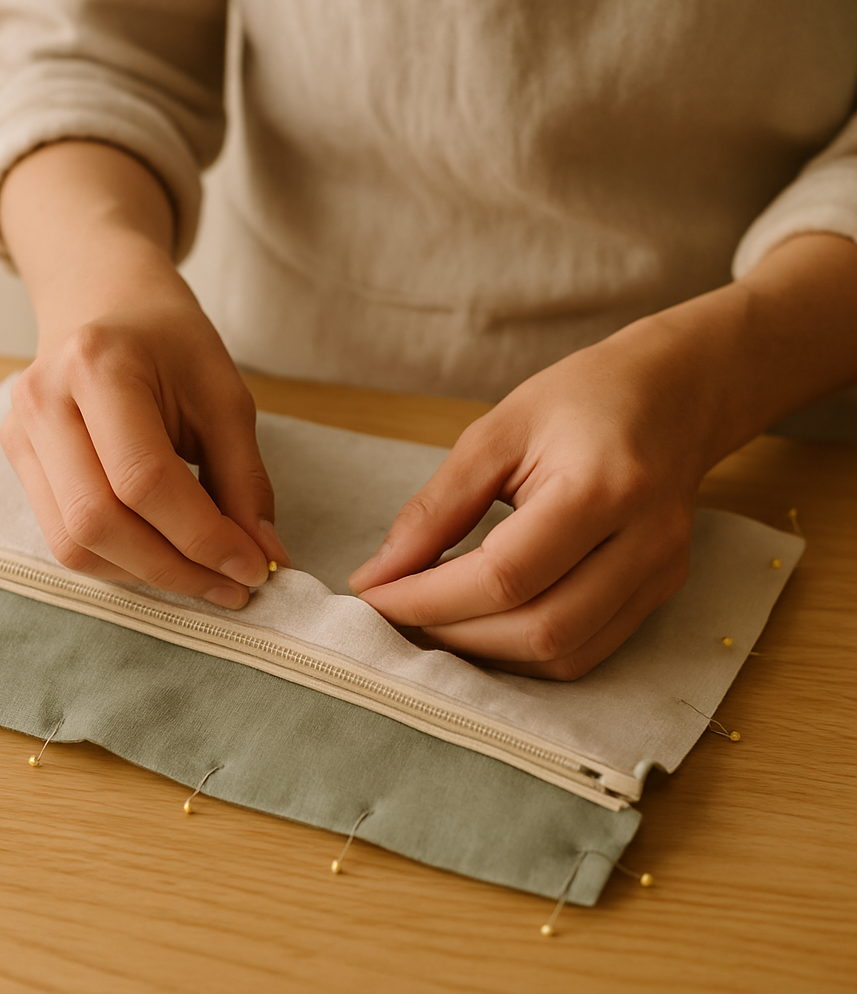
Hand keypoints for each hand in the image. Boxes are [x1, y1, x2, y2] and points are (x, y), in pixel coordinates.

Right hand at [0, 141, 288, 608]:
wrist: (103, 301)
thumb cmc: (171, 342)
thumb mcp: (225, 397)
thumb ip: (244, 480)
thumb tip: (266, 558)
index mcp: (97, 367)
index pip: (145, 480)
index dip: (204, 537)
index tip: (256, 568)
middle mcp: (43, 403)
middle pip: (98, 523)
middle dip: (175, 570)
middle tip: (235, 587)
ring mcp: (20, 435)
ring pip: (74, 544)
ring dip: (149, 576)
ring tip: (207, 577)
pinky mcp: (18, 462)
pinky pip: (65, 539)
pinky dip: (123, 563)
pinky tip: (167, 558)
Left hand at [348, 313, 717, 679]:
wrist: (675, 392)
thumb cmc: (582, 398)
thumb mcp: (496, 432)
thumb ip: (437, 506)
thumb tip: (379, 574)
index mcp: (601, 486)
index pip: (504, 575)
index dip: (428, 598)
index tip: (372, 595)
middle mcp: (644, 541)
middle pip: (538, 629)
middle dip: (451, 633)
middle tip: (396, 611)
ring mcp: (660, 574)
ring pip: (564, 655)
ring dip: (485, 653)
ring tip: (433, 620)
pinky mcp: (661, 592)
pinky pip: (586, 652)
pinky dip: (524, 653)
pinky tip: (484, 625)